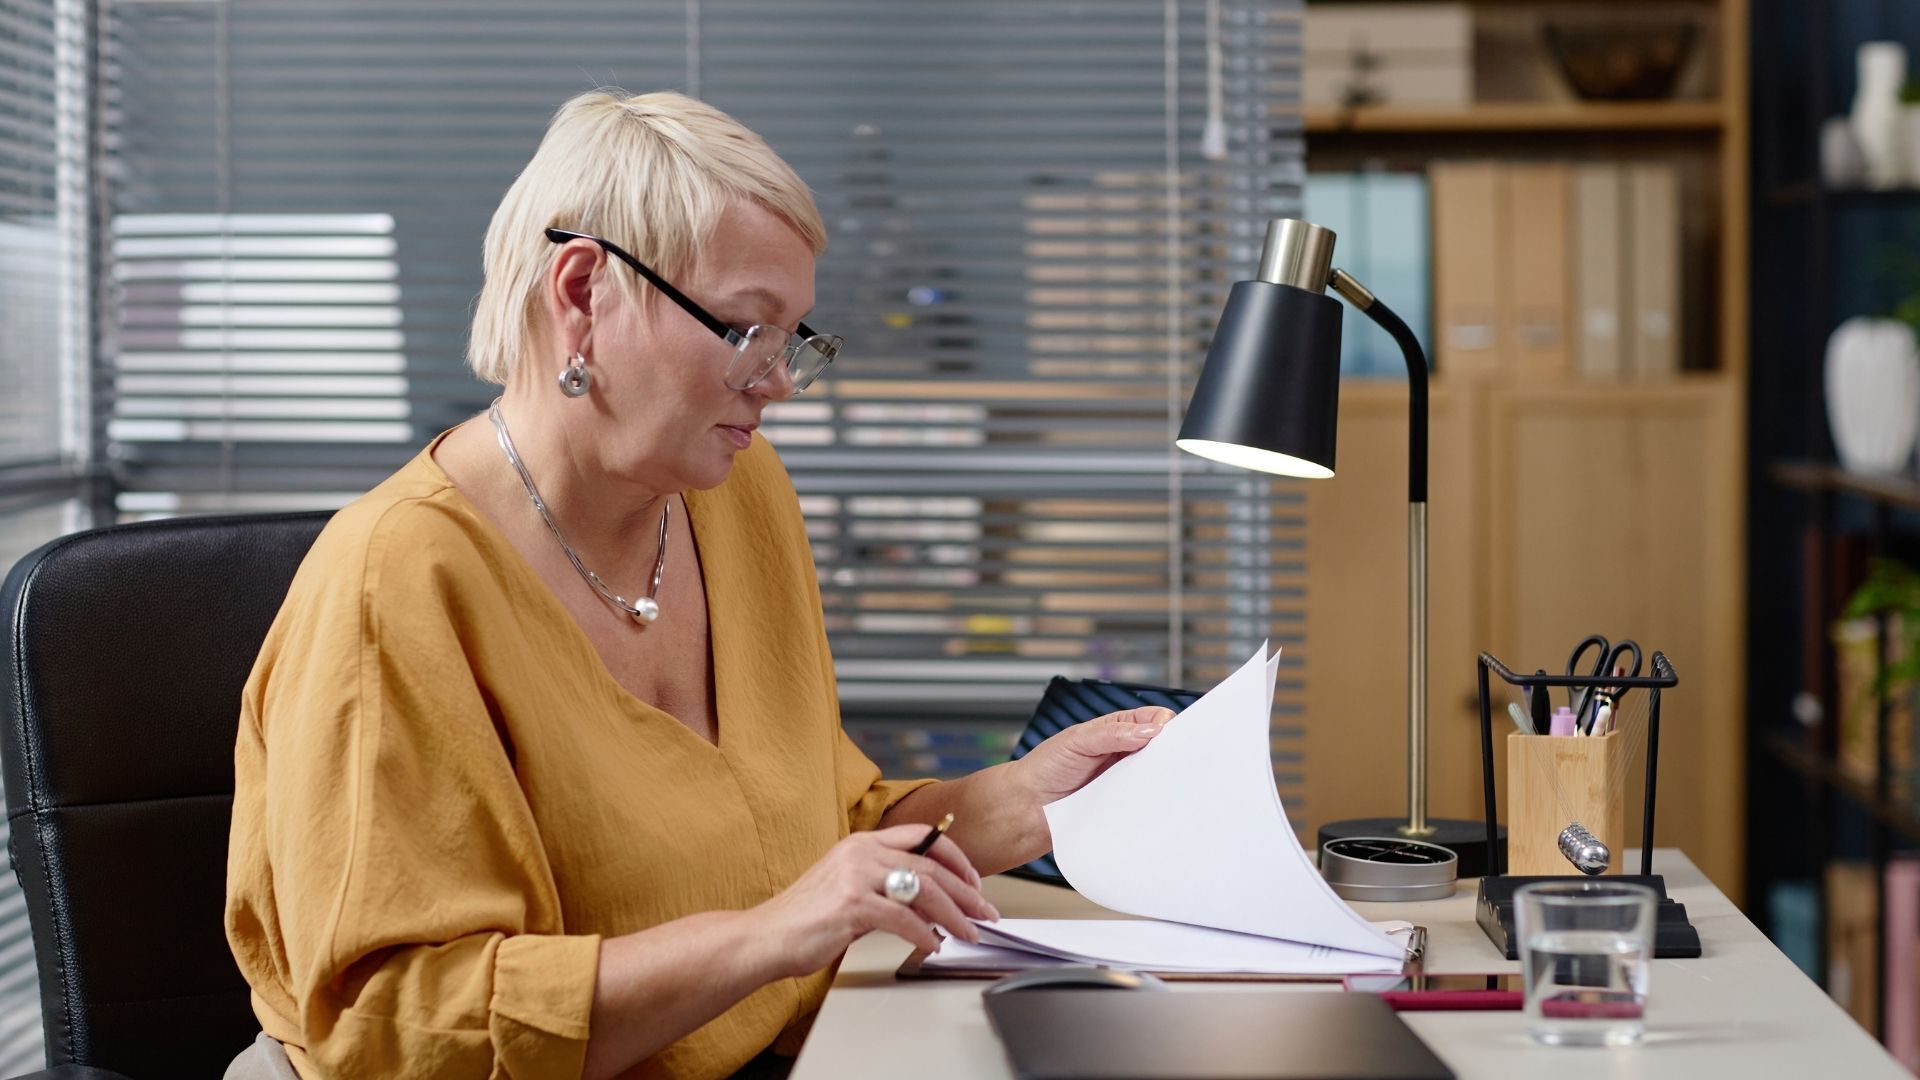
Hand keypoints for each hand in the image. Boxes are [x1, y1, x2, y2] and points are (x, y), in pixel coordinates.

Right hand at [755, 825, 997, 976]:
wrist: (767, 936)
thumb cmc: (806, 918)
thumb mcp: (849, 887)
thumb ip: (885, 886)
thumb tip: (926, 904)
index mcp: (862, 843)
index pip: (923, 836)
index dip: (955, 857)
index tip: (974, 881)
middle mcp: (862, 852)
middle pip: (930, 864)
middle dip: (965, 891)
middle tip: (984, 912)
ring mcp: (856, 876)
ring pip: (923, 888)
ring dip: (954, 914)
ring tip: (968, 932)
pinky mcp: (851, 904)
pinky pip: (903, 918)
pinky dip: (924, 934)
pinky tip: (933, 945)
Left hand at [1013, 706, 1175, 806]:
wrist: (1025, 808)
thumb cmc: (1045, 768)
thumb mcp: (1078, 741)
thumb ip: (1112, 733)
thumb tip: (1152, 729)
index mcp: (1116, 730)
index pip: (1152, 720)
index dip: (1166, 723)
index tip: (1171, 732)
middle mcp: (1125, 754)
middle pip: (1160, 749)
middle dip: (1171, 751)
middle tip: (1176, 758)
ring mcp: (1126, 782)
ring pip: (1156, 778)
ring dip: (1162, 779)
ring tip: (1162, 781)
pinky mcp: (1124, 807)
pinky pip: (1145, 804)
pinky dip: (1152, 803)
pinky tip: (1153, 803)